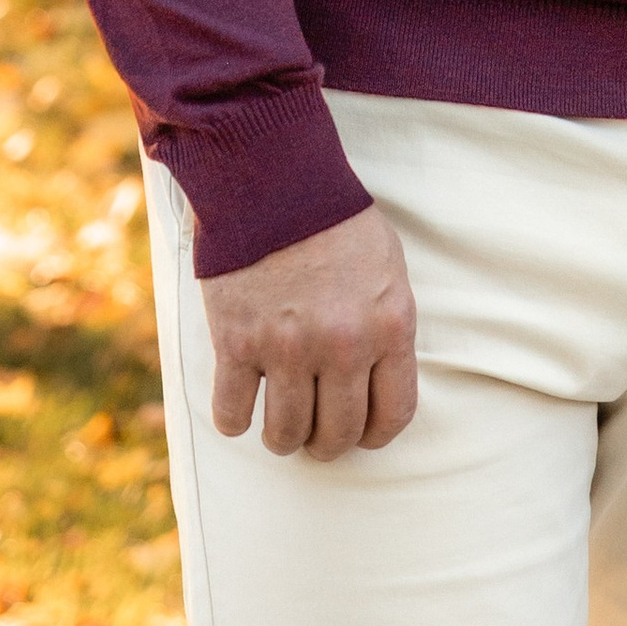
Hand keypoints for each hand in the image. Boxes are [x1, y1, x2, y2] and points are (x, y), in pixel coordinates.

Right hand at [200, 204, 417, 459]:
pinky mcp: (237, 343)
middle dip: (327, 444)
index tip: (360, 433)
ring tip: (279, 423)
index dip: (375, 435)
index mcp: (389, 325)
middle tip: (315, 434)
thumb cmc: (336, 222)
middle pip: (338, 434)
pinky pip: (232, 415)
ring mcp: (287, 347)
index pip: (393, 415)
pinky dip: (235, 419)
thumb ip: (386, 328)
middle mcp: (343, 344)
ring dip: (283, 438)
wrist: (276, 181)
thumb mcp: (386, 270)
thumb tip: (380, 384)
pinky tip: (240, 404)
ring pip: (286, 435)